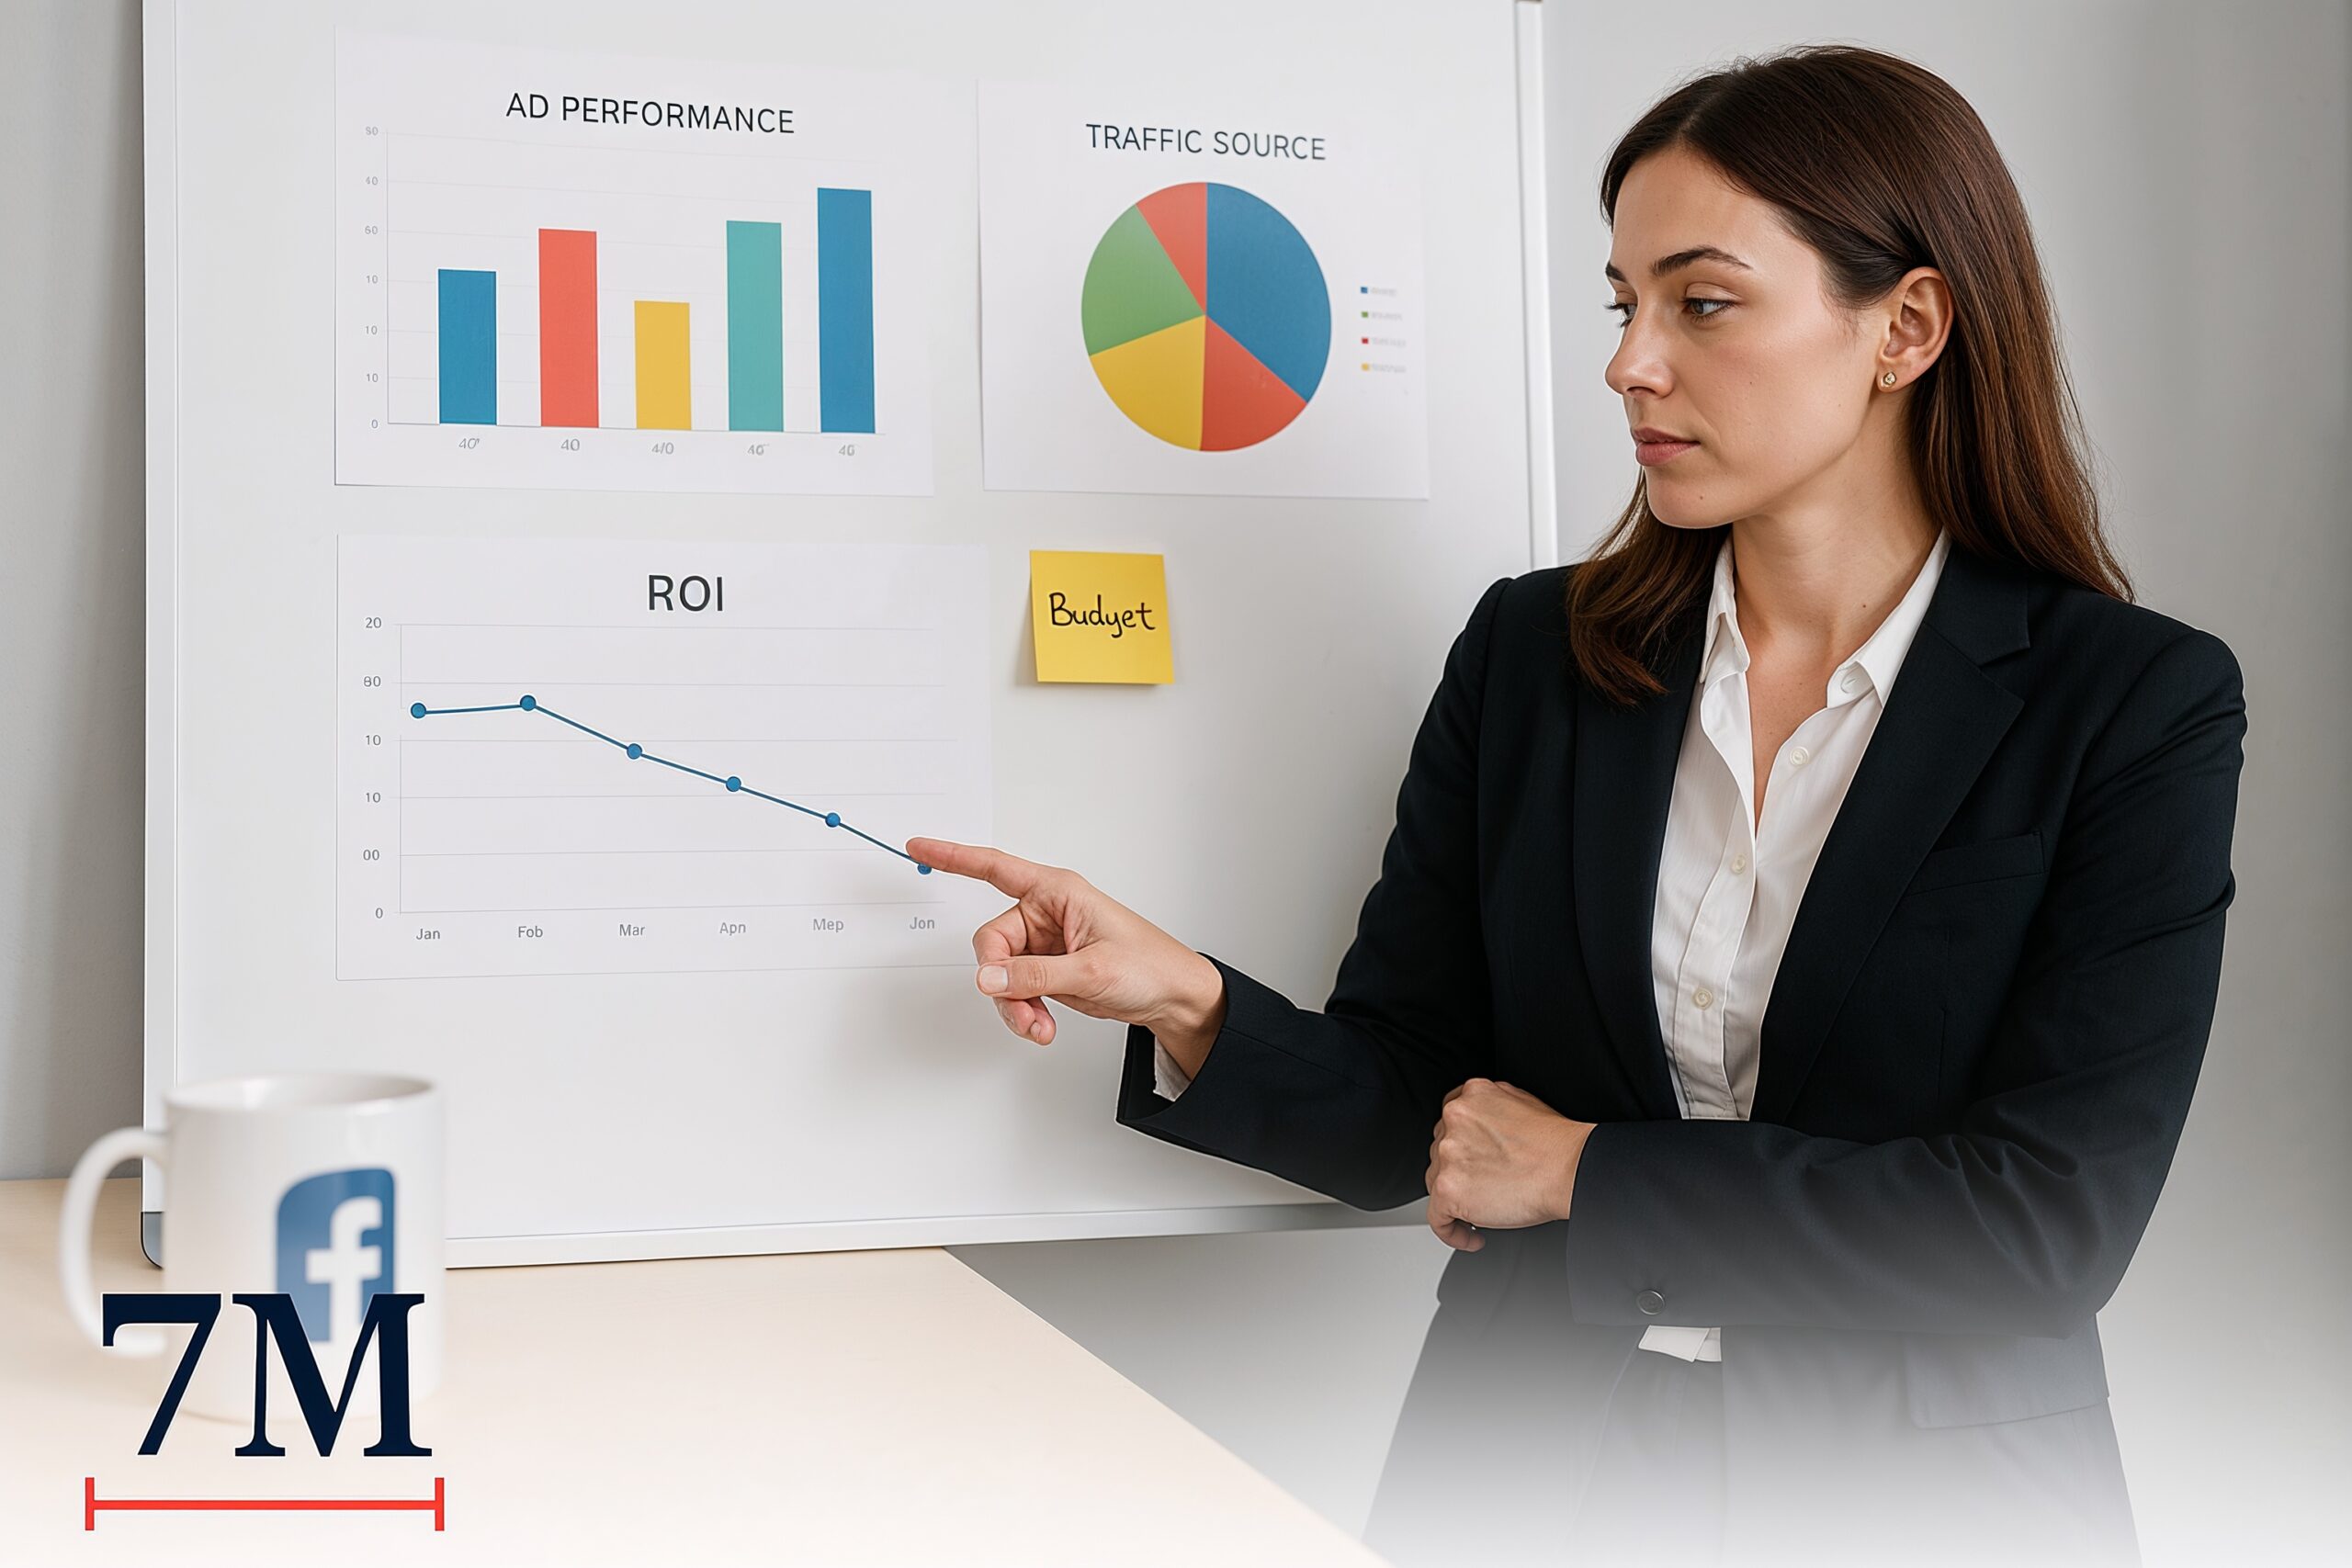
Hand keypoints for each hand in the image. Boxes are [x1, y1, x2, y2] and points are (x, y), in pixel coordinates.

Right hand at [907, 837, 1225, 1053]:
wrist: (1172, 997)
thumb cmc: (1149, 965)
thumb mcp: (1091, 970)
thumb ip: (1034, 975)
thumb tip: (987, 978)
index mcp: (1056, 892)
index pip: (994, 868)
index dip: (953, 856)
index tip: (918, 847)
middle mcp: (1045, 914)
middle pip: (992, 943)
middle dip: (1002, 982)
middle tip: (1023, 1011)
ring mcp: (1044, 944)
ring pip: (1000, 973)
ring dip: (1014, 1004)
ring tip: (1039, 1027)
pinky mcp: (1046, 970)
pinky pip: (1015, 990)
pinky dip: (1023, 1011)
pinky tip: (1042, 1026)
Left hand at [1425, 1078, 1592, 1251]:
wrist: (1569, 1168)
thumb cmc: (1555, 1143)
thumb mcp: (1519, 1100)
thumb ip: (1490, 1107)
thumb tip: (1484, 1126)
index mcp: (1470, 1098)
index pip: (1448, 1124)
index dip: (1459, 1148)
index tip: (1467, 1163)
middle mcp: (1454, 1120)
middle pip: (1440, 1153)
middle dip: (1459, 1173)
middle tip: (1483, 1189)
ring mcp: (1448, 1154)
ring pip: (1436, 1182)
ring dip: (1456, 1200)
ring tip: (1482, 1212)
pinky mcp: (1448, 1188)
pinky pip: (1437, 1218)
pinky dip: (1452, 1232)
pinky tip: (1472, 1235)